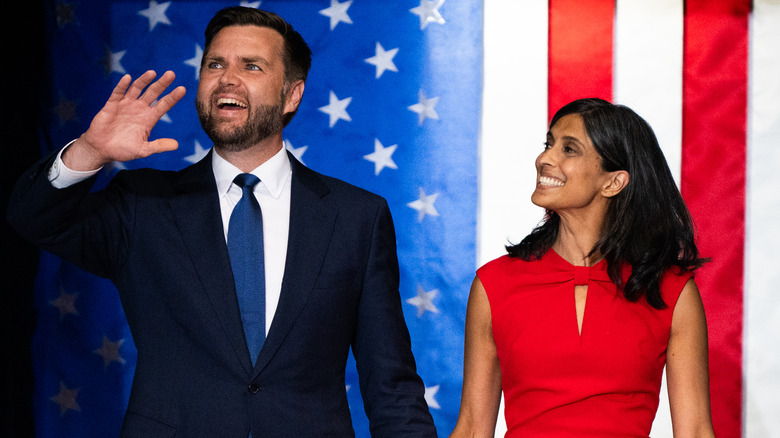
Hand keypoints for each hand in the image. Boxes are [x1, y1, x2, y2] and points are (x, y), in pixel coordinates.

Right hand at [63, 70, 186, 169]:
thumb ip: (158, 146)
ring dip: (144, 80)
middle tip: (171, 74)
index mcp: (149, 118)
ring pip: (137, 89)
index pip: (164, 105)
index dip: (172, 97)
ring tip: (152, 73)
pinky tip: (128, 78)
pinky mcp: (112, 105)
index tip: (182, 89)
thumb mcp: (143, 150)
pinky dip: (122, 85)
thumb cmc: (123, 150)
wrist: (102, 150)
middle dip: (162, 83)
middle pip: (153, 93)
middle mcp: (140, 108)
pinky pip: (118, 93)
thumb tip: (177, 145)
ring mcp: (126, 105)